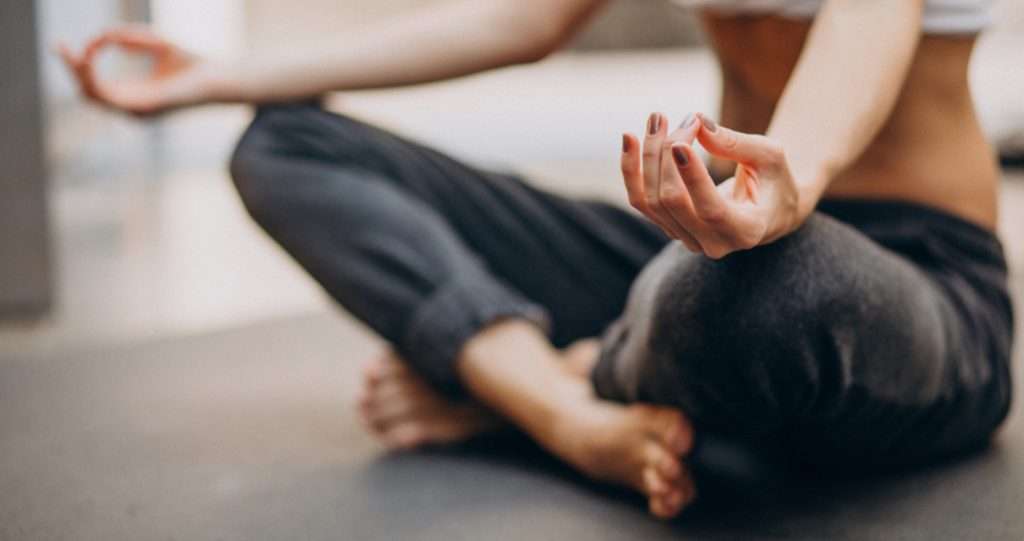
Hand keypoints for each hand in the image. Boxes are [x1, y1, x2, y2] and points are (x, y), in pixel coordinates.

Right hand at [57, 26, 211, 116]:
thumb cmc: (192, 61)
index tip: (82, 42)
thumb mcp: (154, 42)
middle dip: (72, 69)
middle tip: (59, 46)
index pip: (96, 85)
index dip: (82, 64)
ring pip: (93, 96)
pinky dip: (95, 76)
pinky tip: (91, 57)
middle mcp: (133, 107)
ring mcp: (138, 111)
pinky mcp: (146, 107)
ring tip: (74, 51)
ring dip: (79, 72)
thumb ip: (129, 38)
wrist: (219, 75)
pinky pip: (110, 96)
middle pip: (88, 92)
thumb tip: (103, 36)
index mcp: (134, 95)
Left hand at [621, 112, 801, 258]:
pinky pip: (640, 200)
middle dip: (668, 155)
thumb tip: (699, 123)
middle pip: (672, 201)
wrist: (770, 206)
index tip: (680, 143)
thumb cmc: (774, 178)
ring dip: (648, 156)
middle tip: (683, 119)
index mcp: (746, 230)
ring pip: (650, 200)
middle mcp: (713, 243)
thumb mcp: (770, 157)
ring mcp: (687, 238)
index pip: (711, 209)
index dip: (692, 177)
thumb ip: (736, 143)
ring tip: (658, 118)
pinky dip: (632, 169)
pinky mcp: (669, 226)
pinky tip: (629, 139)